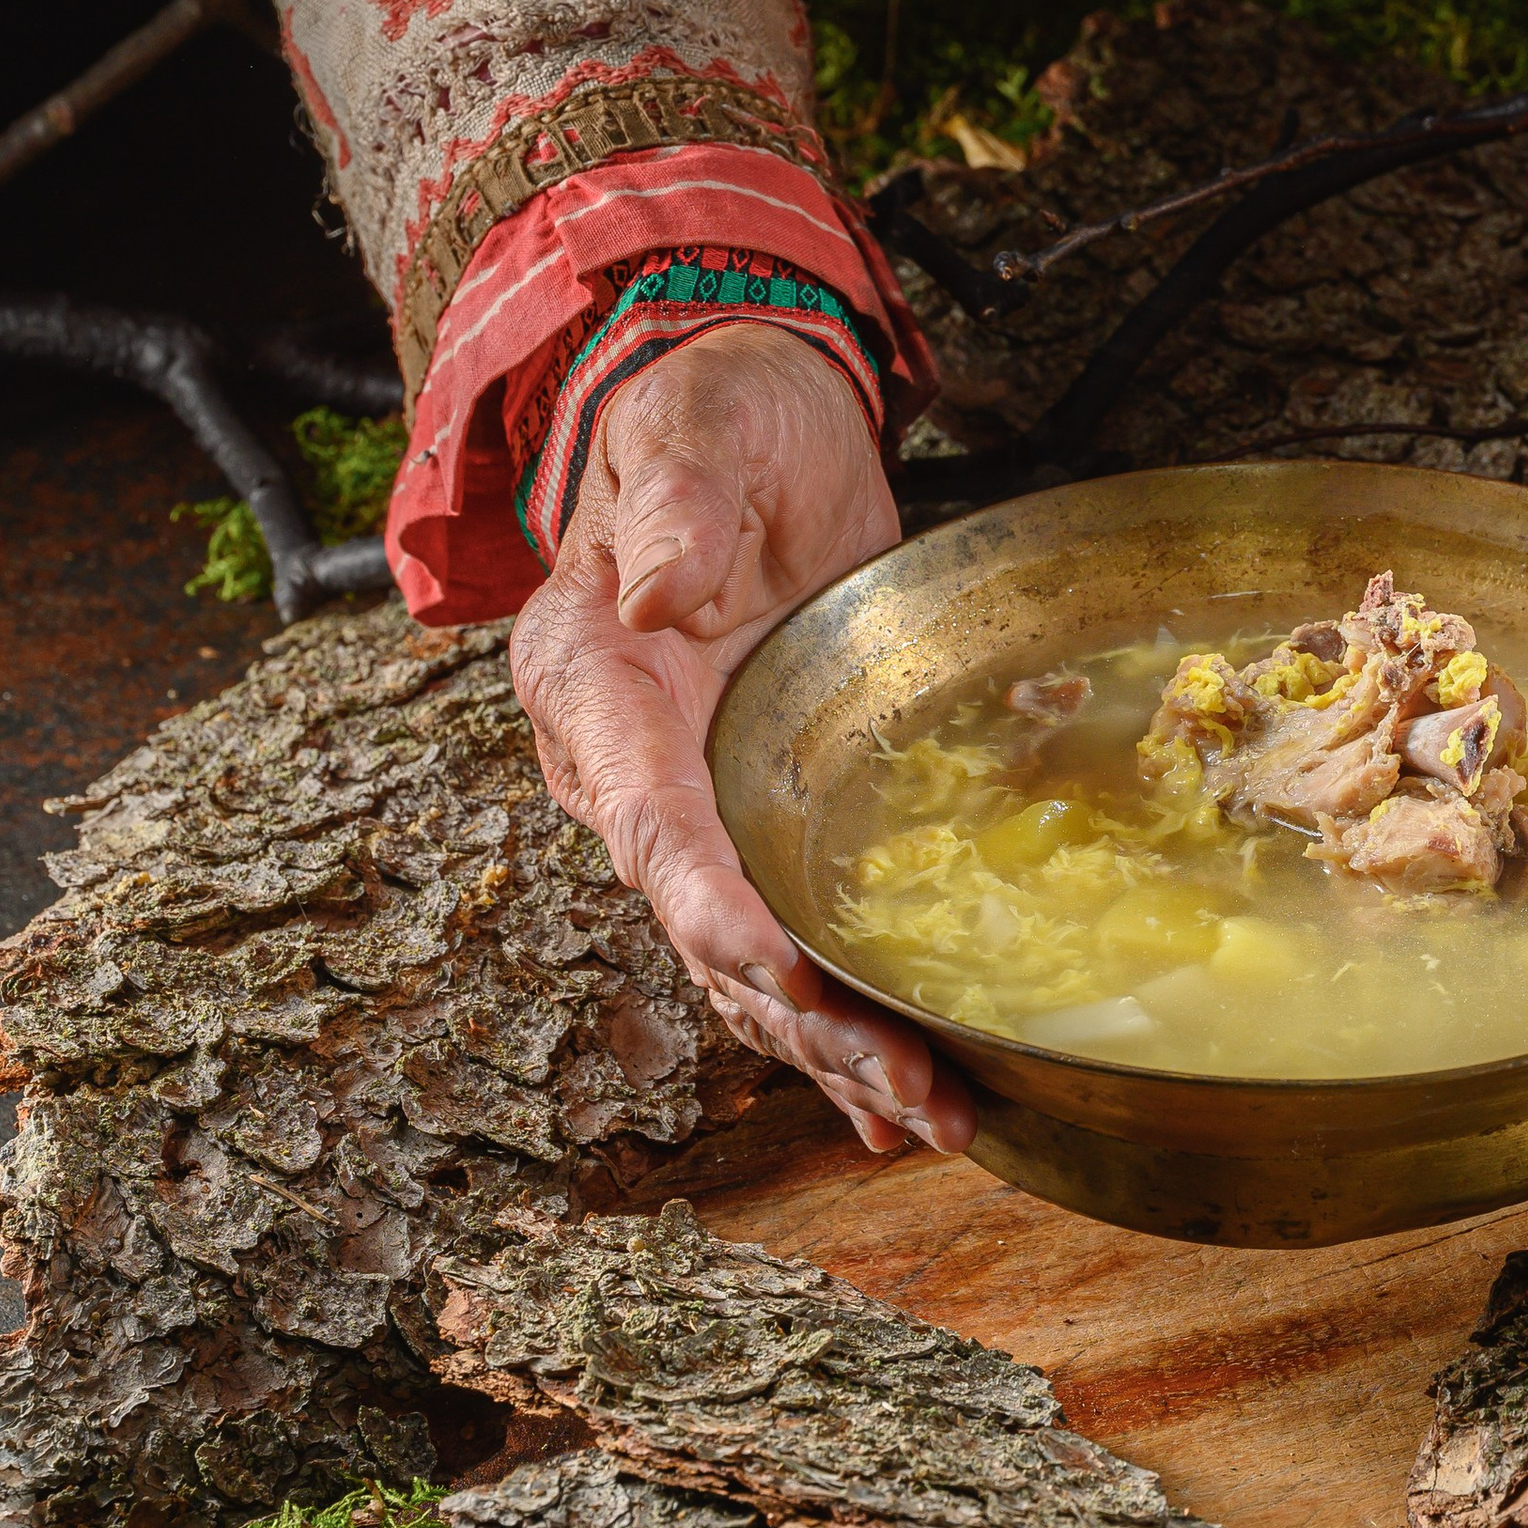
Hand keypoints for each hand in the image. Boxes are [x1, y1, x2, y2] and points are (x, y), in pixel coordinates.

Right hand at [509, 321, 972, 1156]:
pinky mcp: (755, 812)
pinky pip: (786, 938)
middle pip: (706, 927)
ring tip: (933, 1116)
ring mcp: (692, 802)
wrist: (738, 413)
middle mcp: (627, 769)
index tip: (786, 981)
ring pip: (750, 960)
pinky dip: (839, 1023)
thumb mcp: (698, 427)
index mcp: (594, 686)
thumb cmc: (713, 411)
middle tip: (909, 1090)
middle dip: (804, 1024)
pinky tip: (900, 1101)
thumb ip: (677, 504)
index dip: (715, 913)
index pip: (652, 826)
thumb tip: (659, 592)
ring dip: (836, 1047)